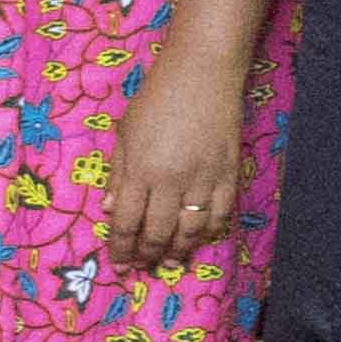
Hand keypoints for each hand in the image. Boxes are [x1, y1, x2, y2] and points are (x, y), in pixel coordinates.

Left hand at [96, 45, 249, 267]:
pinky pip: (222, 214)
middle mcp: (172, 180)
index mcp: (141, 170)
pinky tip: (201, 239)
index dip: (121, 248)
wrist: (202, 74)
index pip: (127, 222)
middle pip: (158, 232)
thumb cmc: (156, 100)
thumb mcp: (124, 134)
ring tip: (169, 262)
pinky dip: (212, 231)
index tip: (118, 265)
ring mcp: (204, 179)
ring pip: (191, 229)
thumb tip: (110, 210)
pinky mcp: (230, 173)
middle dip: (147, 255)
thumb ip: (118, 174)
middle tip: (142, 267)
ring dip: (179, 250)